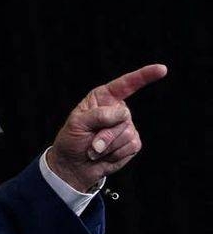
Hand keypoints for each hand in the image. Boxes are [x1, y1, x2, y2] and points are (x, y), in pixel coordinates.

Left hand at [48, 64, 167, 191]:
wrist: (75, 164)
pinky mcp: (133, 142)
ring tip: (95, 149)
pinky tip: (105, 155)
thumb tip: (122, 115)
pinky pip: (130, 147)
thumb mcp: (77, 123)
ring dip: (108, 147)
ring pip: (127, 135)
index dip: (144, 76)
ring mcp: (127, 126)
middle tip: (91, 144)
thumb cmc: (72, 139)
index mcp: (103, 98)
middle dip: (104, 135)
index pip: (126, 84)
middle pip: (122, 119)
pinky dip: (115, 154)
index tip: (162, 69)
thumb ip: (98, 116)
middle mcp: (118, 110)